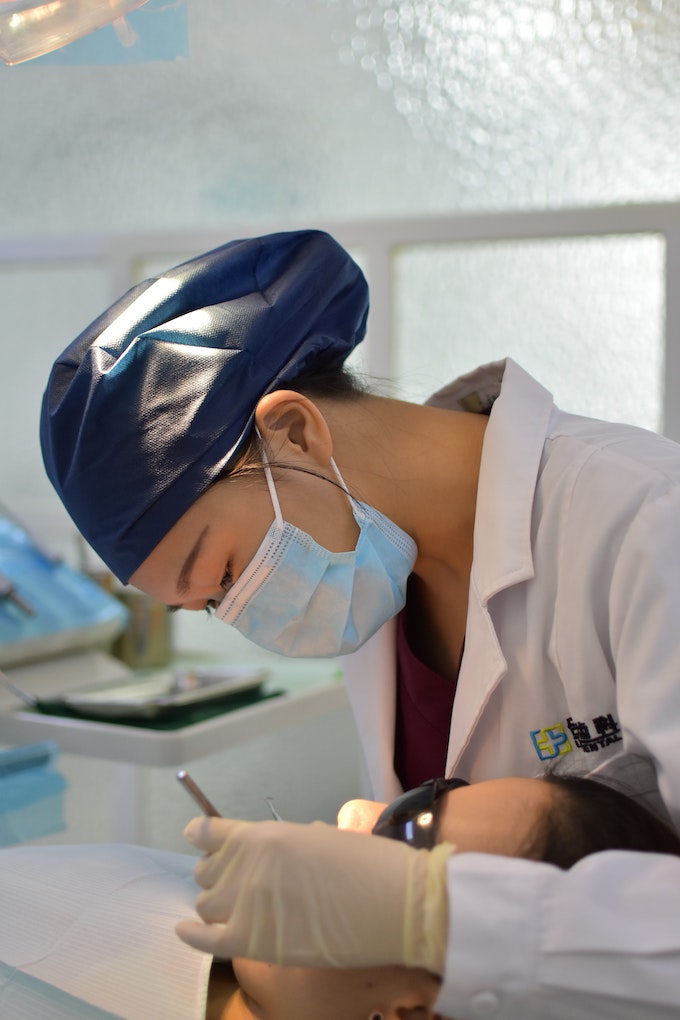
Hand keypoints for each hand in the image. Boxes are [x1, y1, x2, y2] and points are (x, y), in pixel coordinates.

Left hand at [176, 816, 453, 972]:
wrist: (392, 903)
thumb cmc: (367, 865)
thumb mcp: (318, 838)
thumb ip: (282, 845)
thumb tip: (270, 859)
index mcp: (264, 835)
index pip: (210, 833)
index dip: (203, 836)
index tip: (199, 838)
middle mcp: (247, 867)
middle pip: (207, 871)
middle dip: (219, 874)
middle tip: (238, 882)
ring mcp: (245, 905)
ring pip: (207, 905)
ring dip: (219, 904)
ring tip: (236, 908)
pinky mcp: (252, 941)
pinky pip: (206, 940)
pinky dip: (194, 936)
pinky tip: (187, 932)